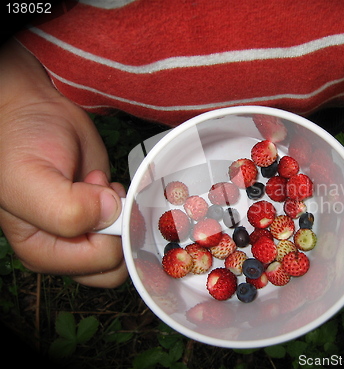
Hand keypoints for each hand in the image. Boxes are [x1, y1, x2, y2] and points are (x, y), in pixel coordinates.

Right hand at [0, 41, 127, 287]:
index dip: (110, 231)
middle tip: (102, 190)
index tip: (94, 193)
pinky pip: (130, 224)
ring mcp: (87, 232)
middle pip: (117, 262)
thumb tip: (110, 214)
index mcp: (42, 252)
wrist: (33, 112)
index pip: (99, 264)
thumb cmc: (20, 142)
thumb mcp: (28, 178)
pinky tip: (107, 185)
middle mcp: (65, 249)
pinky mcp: (103, 213)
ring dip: (125, 214)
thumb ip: (67, 209)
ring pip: (127, 246)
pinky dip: (128, 204)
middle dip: (120, 225)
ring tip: (102, 186)